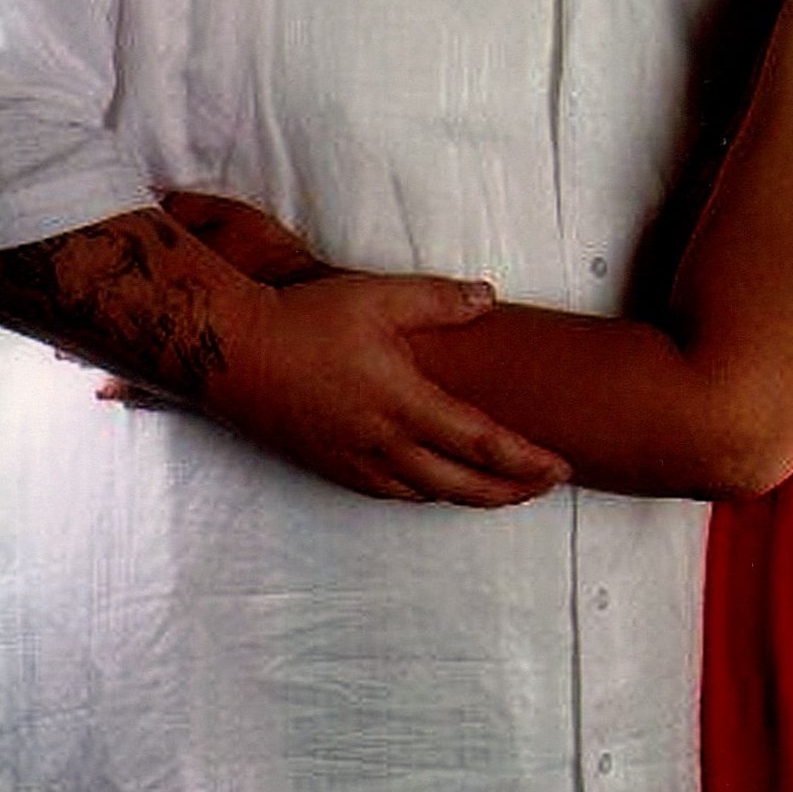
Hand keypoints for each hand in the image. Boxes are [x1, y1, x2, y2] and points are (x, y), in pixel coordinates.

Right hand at [104, 193, 570, 505]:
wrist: (231, 352)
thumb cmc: (305, 318)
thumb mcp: (377, 296)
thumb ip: (438, 299)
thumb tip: (489, 298)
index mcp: (402, 402)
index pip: (480, 442)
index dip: (525, 460)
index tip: (560, 466)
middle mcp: (382, 443)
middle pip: (462, 484)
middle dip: (511, 491)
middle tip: (548, 486)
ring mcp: (354, 461)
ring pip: (427, 494)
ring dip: (472, 496)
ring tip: (505, 490)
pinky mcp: (330, 466)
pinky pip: (392, 492)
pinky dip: (427, 494)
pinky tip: (436, 486)